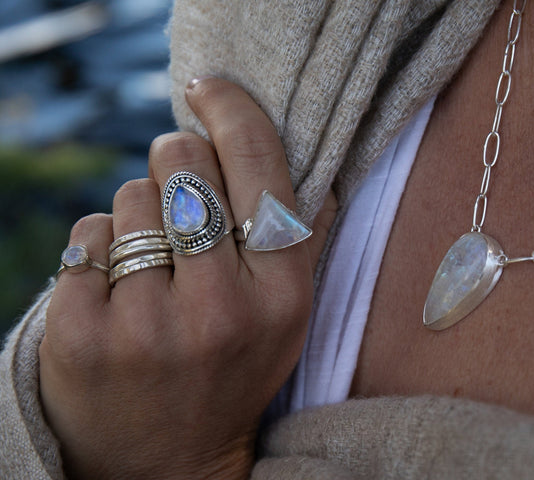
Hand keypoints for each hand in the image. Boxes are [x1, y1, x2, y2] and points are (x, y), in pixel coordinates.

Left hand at [39, 77, 336, 478]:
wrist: (165, 462)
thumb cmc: (230, 372)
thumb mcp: (286, 318)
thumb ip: (298, 239)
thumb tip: (307, 161)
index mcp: (281, 297)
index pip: (258, 169)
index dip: (232, 112)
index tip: (206, 87)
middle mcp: (219, 309)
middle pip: (183, 165)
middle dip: (177, 162)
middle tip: (181, 196)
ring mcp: (147, 324)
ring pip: (131, 196)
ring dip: (140, 216)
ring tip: (153, 268)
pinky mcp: (83, 333)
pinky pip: (86, 234)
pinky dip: (100, 250)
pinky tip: (116, 294)